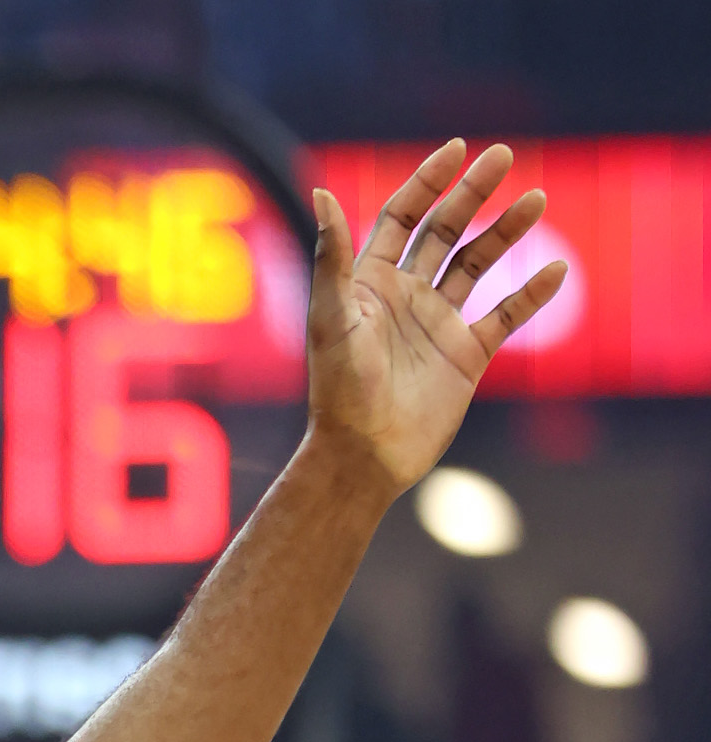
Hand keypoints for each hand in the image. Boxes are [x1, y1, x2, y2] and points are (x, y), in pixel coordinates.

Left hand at [307, 139, 566, 496]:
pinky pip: (505, 317)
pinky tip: (556, 271)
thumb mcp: (332, 316)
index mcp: (371, 283)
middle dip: (473, 193)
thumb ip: (331, 255)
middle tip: (504, 156)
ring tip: (536, 199)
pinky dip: (530, 295)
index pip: (403, 217)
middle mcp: (406, 298)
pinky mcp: (465, 357)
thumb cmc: (339, 390)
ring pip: (479, 265)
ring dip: (507, 232)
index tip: (455, 150)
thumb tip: (320, 190)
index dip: (426, 182)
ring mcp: (438, 325)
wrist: (363, 455)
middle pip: (445, 232)